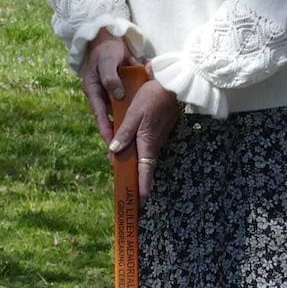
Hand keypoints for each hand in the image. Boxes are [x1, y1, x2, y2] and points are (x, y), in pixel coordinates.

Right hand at [78, 32, 130, 142]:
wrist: (109, 36)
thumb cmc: (105, 49)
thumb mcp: (107, 62)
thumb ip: (111, 78)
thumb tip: (118, 96)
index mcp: (93, 90)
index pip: (99, 114)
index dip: (105, 129)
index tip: (111, 143)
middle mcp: (101, 94)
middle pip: (109, 117)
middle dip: (115, 132)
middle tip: (122, 150)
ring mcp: (111, 92)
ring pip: (118, 111)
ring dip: (125, 123)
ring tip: (134, 141)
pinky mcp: (121, 88)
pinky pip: (127, 102)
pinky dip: (133, 110)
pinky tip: (142, 121)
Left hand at [107, 79, 180, 198]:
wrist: (172, 84)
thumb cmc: (152, 97)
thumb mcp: (133, 114)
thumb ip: (124, 133)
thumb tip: (114, 151)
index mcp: (148, 143)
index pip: (146, 172)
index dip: (143, 188)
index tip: (141, 203)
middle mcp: (154, 144)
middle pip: (143, 167)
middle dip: (135, 179)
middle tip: (125, 189)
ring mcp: (158, 138)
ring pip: (144, 155)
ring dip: (134, 164)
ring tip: (121, 169)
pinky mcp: (159, 130)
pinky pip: (146, 145)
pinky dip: (137, 151)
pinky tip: (128, 147)